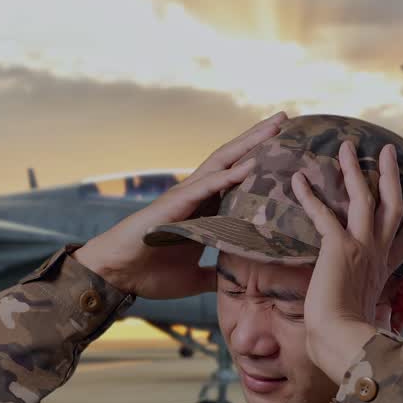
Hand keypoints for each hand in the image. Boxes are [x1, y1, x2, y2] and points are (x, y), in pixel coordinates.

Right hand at [73, 112, 286, 297]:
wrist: (115, 276)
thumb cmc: (150, 272)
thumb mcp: (196, 277)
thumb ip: (217, 274)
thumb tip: (238, 283)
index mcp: (204, 208)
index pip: (238, 177)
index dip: (261, 160)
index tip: (287, 147)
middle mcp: (197, 195)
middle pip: (234, 159)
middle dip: (259, 138)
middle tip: (286, 118)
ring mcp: (185, 196)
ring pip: (223, 162)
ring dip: (249, 144)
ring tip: (274, 127)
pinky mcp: (174, 204)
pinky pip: (206, 185)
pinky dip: (229, 175)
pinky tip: (251, 164)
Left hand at [291, 141, 402, 382]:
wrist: (345, 342)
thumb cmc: (353, 340)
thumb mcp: (373, 323)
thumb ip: (381, 318)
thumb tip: (388, 329)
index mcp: (385, 271)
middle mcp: (378, 254)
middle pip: (391, 205)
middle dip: (390, 176)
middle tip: (388, 151)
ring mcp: (362, 247)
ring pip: (364, 198)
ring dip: (354, 171)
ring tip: (346, 147)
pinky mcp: (340, 247)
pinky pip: (324, 213)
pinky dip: (309, 196)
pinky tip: (297, 179)